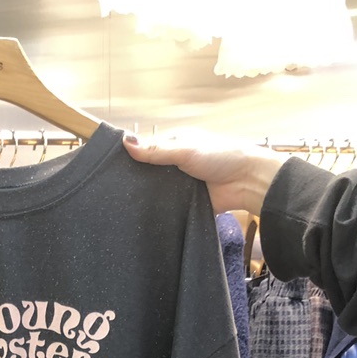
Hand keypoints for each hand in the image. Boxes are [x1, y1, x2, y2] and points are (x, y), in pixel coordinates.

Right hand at [123, 131, 287, 215]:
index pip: (146, 150)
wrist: (246, 182)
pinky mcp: (186, 205)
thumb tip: (125, 141)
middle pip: (149, 173)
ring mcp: (180, 185)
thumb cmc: (221, 157)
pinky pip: (169, 208)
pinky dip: (160, 211)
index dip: (130, 157)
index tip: (110, 167)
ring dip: (148, 197)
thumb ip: (155, 150)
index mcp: (174, 146)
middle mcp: (175, 165)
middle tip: (113, 191)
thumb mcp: (184, 150)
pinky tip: (144, 216)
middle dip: (137, 180)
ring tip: (123, 205)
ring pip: (157, 192)